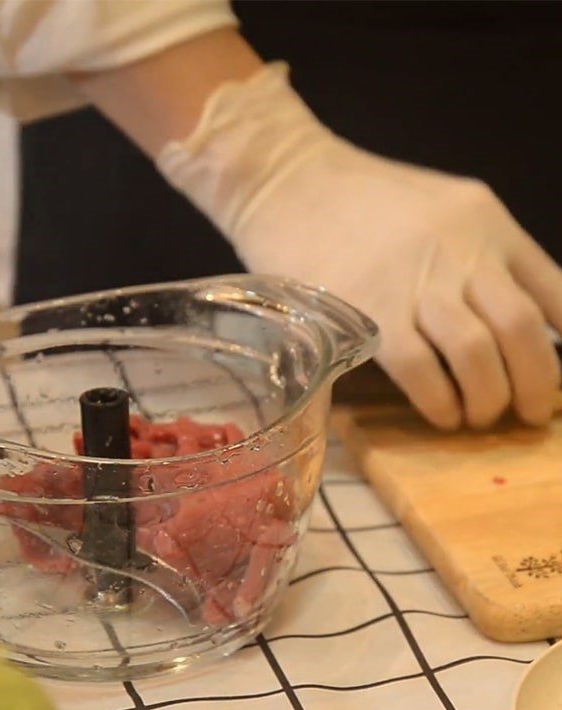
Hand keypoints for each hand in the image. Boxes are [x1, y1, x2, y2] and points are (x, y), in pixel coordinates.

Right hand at [158, 66, 561, 428]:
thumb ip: (476, 252)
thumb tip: (500, 314)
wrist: (288, 179)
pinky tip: (441, 413)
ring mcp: (414, 281)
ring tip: (480, 417)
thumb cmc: (358, 197)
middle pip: (521, 330)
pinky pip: (419, 369)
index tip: (557, 377)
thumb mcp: (440, 207)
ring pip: (477, 354)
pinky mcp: (368, 310)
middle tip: (529, 413)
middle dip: (538, 385)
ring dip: (489, 399)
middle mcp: (462, 251)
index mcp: (487, 223)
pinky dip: (439, 401)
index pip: (555, 291)